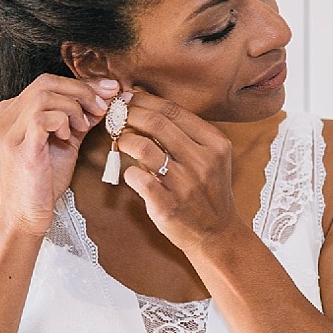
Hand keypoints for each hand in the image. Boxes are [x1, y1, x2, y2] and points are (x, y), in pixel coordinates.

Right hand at [0, 74, 119, 236]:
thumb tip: (110, 97)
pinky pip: (42, 118)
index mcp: (12, 111)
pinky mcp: (19, 147)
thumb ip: (81, 117)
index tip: (110, 90)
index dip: (81, 84)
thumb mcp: (65, 140)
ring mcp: (9, 131)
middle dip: (82, 90)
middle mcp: (5, 116)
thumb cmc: (44, 181)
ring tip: (83, 127)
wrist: (26, 216)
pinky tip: (67, 138)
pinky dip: (62, 122)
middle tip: (104, 106)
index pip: (48, 82)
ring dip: (73, 107)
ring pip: (45, 95)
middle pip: (46, 82)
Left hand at [116, 91, 245, 253]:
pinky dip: (128, 171)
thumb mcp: (209, 157)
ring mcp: (186, 184)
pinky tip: (130, 172)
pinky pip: (137, 177)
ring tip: (119, 140)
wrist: (216, 234)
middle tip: (115, 115)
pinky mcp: (169, 205)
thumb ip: (183, 135)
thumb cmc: (207, 192)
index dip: (143, 100)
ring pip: (143, 147)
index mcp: (215, 143)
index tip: (127, 98)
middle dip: (128, 114)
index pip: (173, 109)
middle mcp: (203, 161)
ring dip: (124, 139)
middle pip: (156, 122)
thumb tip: (143, 108)